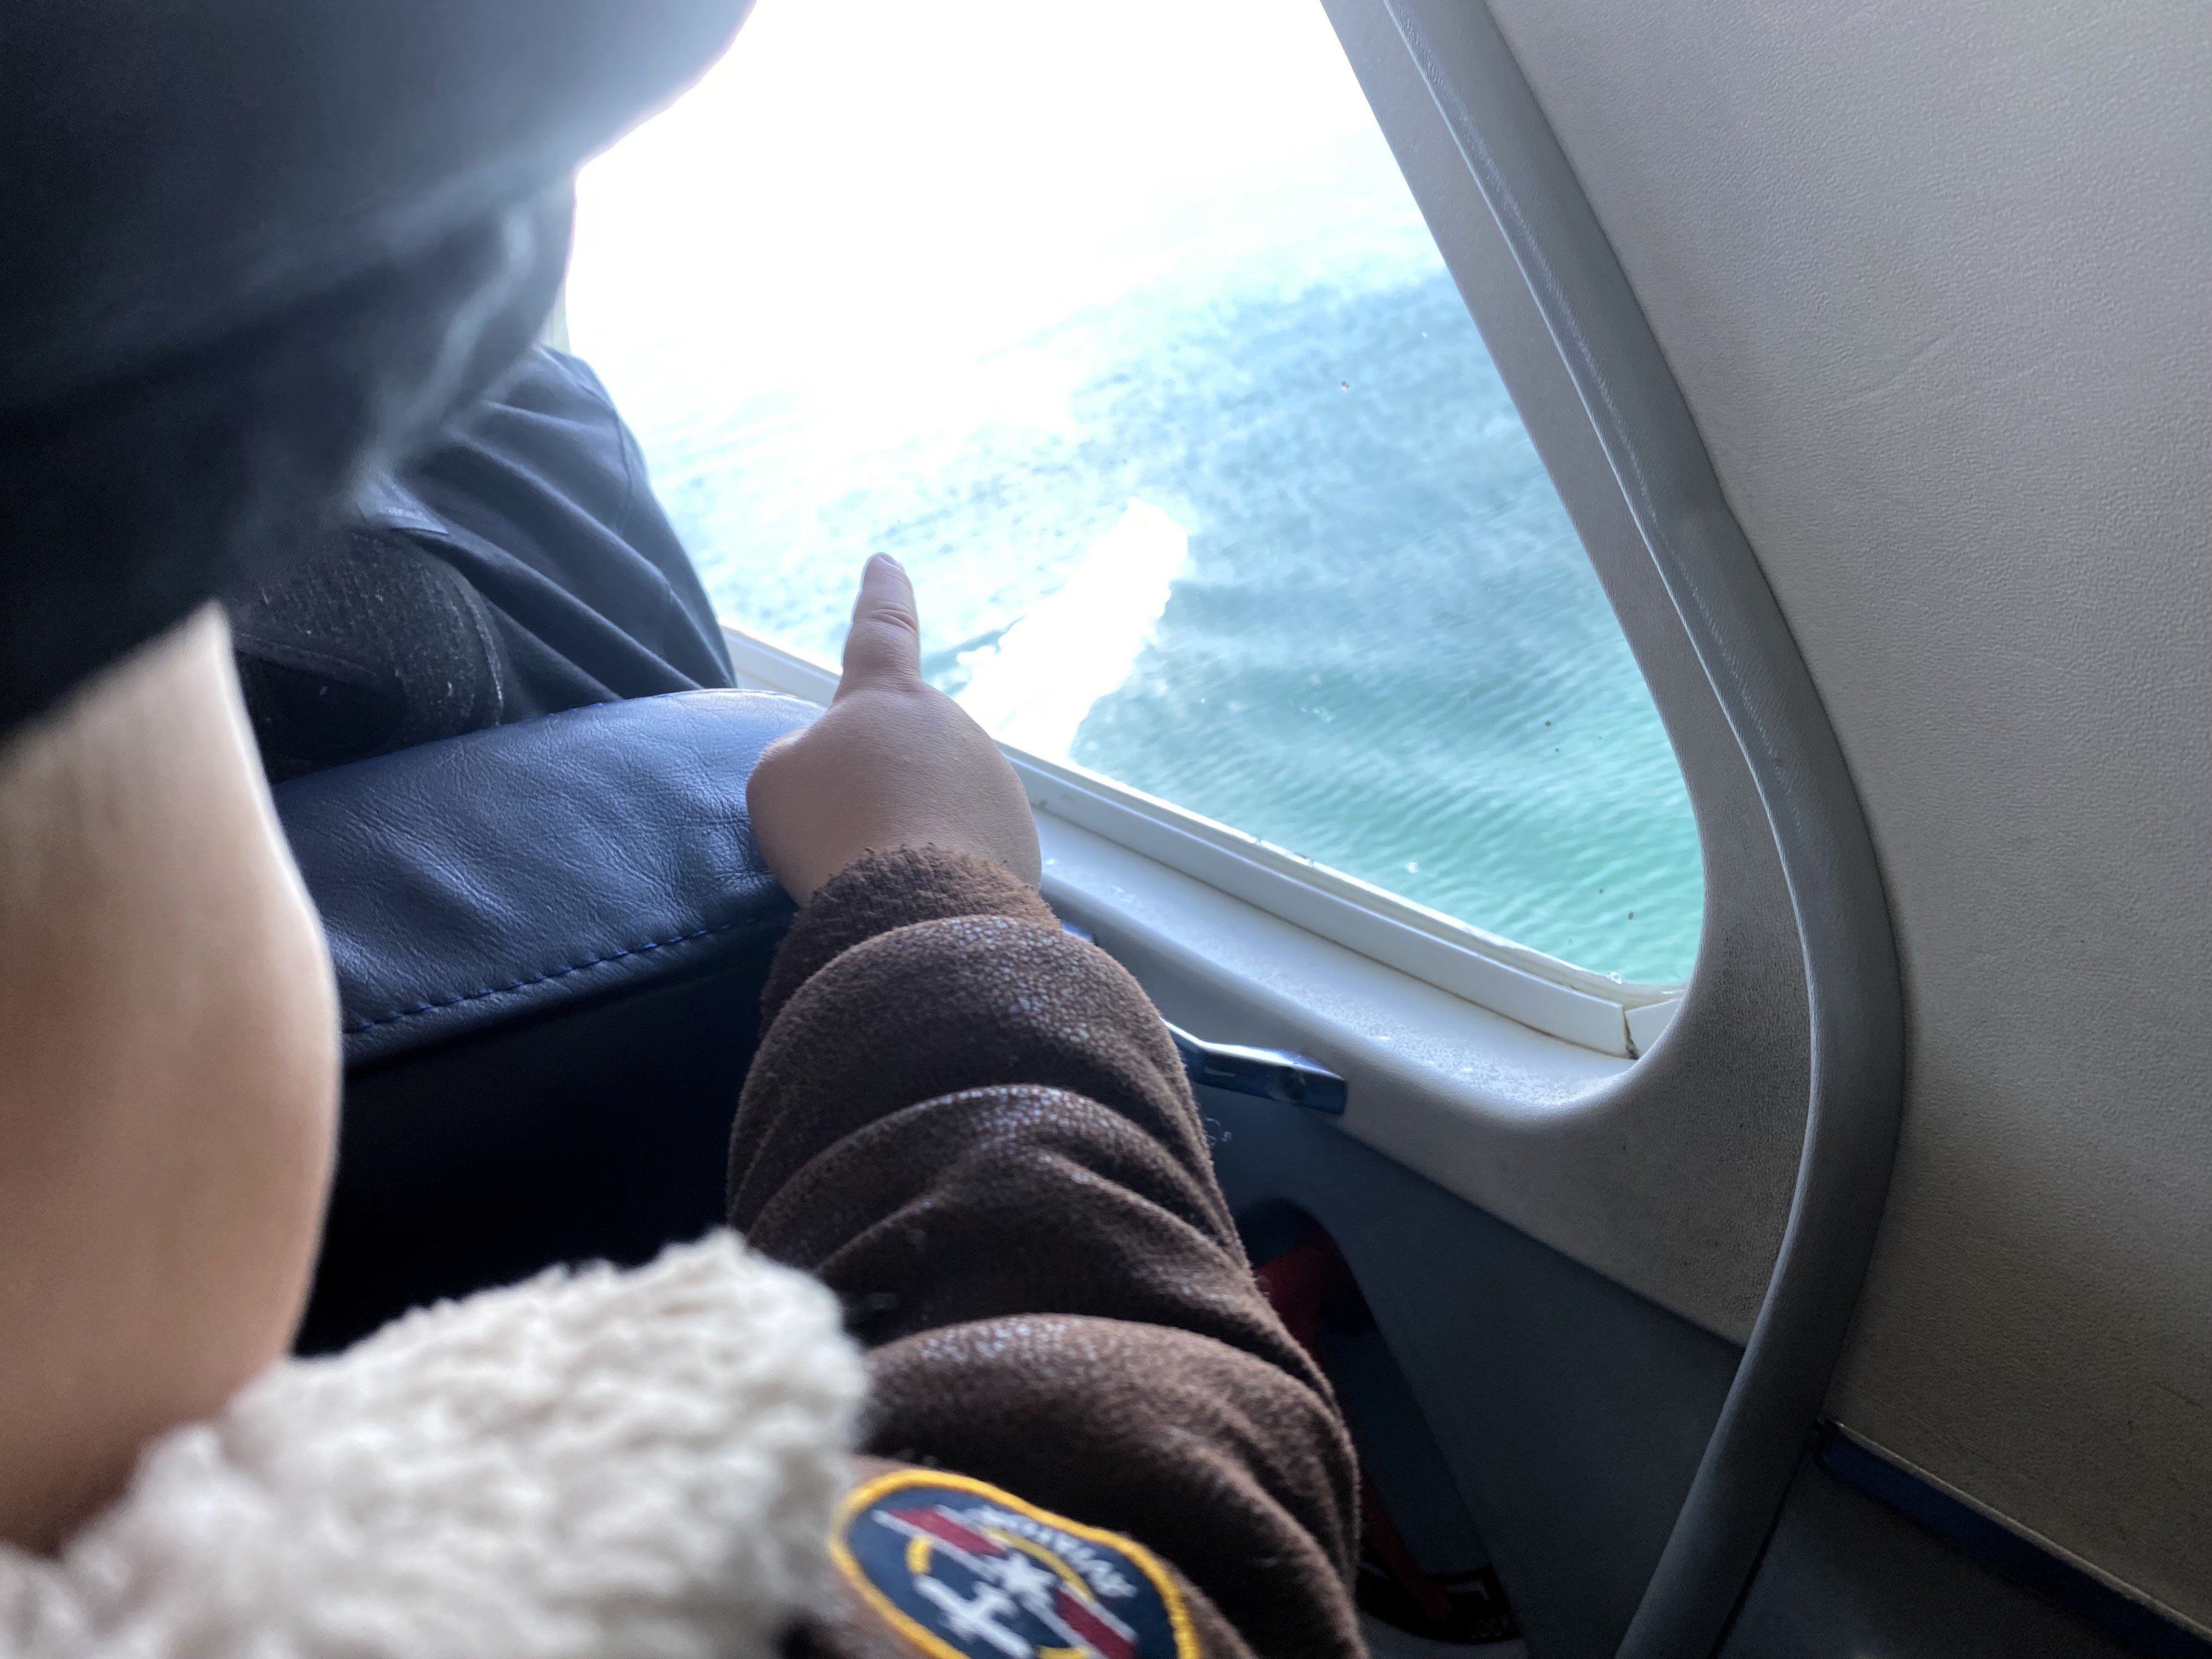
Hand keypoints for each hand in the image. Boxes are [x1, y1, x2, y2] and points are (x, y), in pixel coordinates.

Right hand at [747, 556, 1041, 901]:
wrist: (914, 906)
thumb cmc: (831, 829)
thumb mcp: (779, 779)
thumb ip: (803, 757)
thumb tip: (840, 771)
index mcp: (889, 696)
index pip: (882, 629)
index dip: (879, 596)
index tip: (886, 563)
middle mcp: (953, 725)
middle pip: (903, 749)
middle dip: (879, 785)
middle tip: (847, 834)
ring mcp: (993, 780)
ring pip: (937, 802)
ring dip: (911, 831)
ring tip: (884, 872)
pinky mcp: (1019, 838)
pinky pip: (966, 849)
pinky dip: (942, 870)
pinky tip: (921, 896)